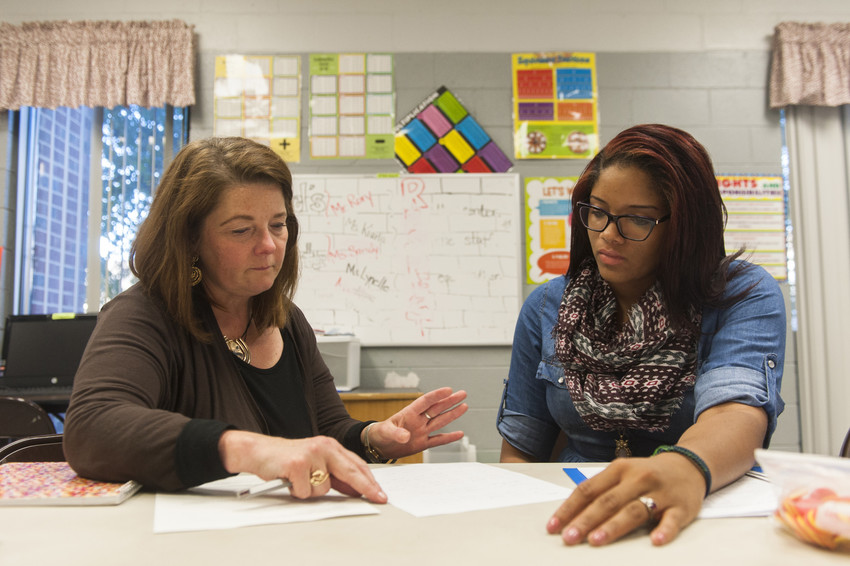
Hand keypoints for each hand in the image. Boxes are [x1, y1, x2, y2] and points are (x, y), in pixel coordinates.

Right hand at [218, 430, 386, 502]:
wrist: (260, 451)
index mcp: (330, 445)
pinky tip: (290, 480)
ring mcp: (311, 454)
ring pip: (324, 488)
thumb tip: (355, 489)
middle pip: (351, 471)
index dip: (370, 480)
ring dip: (311, 491)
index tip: (380, 493)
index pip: (356, 464)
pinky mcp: (298, 464)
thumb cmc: (288, 459)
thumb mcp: (316, 463)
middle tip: (378, 498)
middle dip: (366, 488)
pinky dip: (298, 492)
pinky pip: (306, 491)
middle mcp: (324, 447)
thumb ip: (335, 474)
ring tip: (299, 480)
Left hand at [364, 387, 467, 459]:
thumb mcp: (385, 432)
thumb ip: (395, 433)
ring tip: (464, 406)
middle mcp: (418, 421)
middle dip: (449, 401)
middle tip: (462, 393)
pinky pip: (438, 440)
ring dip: (452, 414)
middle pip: (437, 408)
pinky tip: (459, 434)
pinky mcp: (422, 443)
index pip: (425, 402)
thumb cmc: (380, 434)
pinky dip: (449, 438)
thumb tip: (405, 436)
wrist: (379, 446)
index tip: (448, 390)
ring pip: (440, 421)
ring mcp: (421, 431)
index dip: (436, 395)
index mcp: (409, 413)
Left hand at [546, 453, 705, 545]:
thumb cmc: (647, 475)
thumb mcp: (622, 474)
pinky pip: (672, 520)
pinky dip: (664, 530)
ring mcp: (660, 492)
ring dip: (614, 526)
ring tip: (596, 541)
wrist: (689, 465)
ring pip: (634, 510)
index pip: (588, 490)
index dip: (569, 508)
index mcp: (619, 469)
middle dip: (586, 520)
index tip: (554, 527)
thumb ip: (601, 491)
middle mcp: (637, 478)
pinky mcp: (681, 506)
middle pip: (607, 501)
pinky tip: (655, 541)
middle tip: (570, 538)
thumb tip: (571, 515)